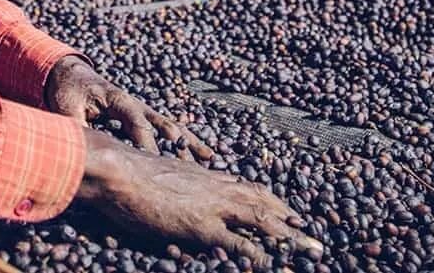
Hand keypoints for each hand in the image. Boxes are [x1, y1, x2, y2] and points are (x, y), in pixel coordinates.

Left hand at [45, 56, 212, 159]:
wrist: (71, 74)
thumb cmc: (68, 91)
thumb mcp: (66, 109)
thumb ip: (75, 128)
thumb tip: (78, 150)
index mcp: (119, 101)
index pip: (137, 124)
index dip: (147, 144)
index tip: (156, 165)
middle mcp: (135, 104)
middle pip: (162, 125)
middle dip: (177, 146)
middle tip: (191, 168)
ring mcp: (142, 109)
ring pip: (172, 126)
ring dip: (189, 142)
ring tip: (210, 158)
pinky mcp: (142, 116)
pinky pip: (167, 129)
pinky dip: (184, 141)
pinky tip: (201, 156)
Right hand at [77, 130, 321, 268]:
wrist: (118, 170)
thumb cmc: (130, 172)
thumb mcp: (163, 175)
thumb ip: (180, 186)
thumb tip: (182, 196)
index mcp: (209, 176)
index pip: (251, 188)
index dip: (274, 202)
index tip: (291, 212)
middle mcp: (218, 189)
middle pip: (266, 203)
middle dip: (292, 218)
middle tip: (314, 233)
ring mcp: (213, 207)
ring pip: (264, 220)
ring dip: (291, 236)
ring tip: (312, 249)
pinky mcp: (202, 226)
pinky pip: (238, 243)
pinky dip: (258, 253)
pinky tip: (271, 263)